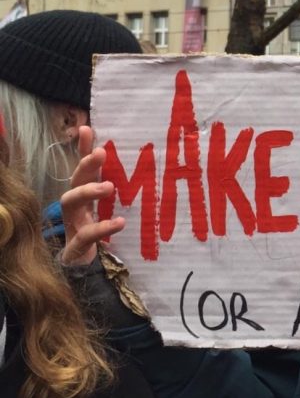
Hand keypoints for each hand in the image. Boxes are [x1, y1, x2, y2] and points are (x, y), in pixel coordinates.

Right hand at [60, 126, 125, 265]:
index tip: (88, 128)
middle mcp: (75, 206)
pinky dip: (102, 227)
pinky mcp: (76, 245)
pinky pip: (85, 234)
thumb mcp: (111, 208)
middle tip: (101, 154)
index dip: (83, 148)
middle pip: (75, 180)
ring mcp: (73, 224)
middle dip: (85, 165)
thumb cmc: (99, 232)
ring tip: (108, 187)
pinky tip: (119, 222)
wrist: (87, 269)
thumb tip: (130, 166)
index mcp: (85, 194)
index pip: (83, 167)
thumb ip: (118, 189)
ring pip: (70, 202)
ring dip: (88, 191)